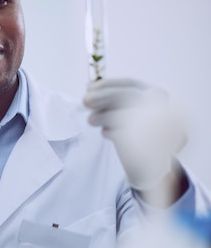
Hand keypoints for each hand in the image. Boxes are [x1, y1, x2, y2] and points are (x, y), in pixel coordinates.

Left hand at [83, 79, 186, 199]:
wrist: (151, 163)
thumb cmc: (135, 132)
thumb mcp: (125, 110)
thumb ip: (111, 98)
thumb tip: (89, 89)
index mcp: (156, 95)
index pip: (130, 84)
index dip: (107, 85)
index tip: (89, 88)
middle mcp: (162, 107)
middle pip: (127, 97)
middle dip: (102, 98)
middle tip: (85, 101)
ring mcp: (160, 126)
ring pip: (124, 115)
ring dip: (103, 116)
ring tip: (92, 120)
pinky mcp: (152, 145)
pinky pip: (124, 135)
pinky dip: (110, 132)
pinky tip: (106, 132)